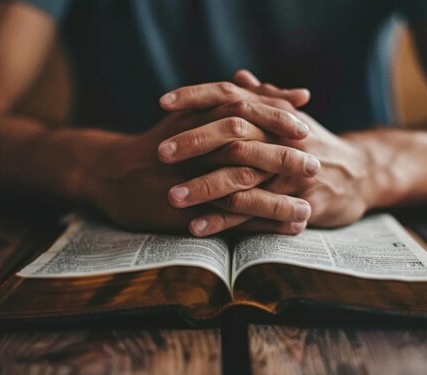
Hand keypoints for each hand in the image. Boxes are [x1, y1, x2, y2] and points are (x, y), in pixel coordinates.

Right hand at [73, 90, 315, 232]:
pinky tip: (285, 230)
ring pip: (240, 188)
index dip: (277, 121)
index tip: (306, 129)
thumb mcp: (194, 114)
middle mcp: (195, 148)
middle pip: (247, 149)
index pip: (244, 112)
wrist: (111, 173)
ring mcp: (188, 180)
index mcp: (198, 119)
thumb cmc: (160, 143)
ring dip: (277, 200)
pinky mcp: (183, 210)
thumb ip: (239, 101)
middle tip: (316, 167)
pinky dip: (260, 225)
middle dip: (284, 159)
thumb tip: (288, 91)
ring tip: (307, 209)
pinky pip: (227, 220)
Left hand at [159, 70, 373, 230]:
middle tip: (159, 153)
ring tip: (172, 197)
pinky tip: (197, 226)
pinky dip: (225, 220)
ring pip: (242, 177)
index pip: (232, 96)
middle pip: (234, 135)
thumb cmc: (317, 145)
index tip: (163, 103)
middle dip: (194, 143)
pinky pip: (255, 213)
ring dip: (204, 187)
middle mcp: (282, 138)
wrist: (361, 175)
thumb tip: (238, 75)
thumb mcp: (292, 119)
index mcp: (276, 114)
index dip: (196, 97)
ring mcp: (290, 172)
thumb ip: (263, 98)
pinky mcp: (297, 203)